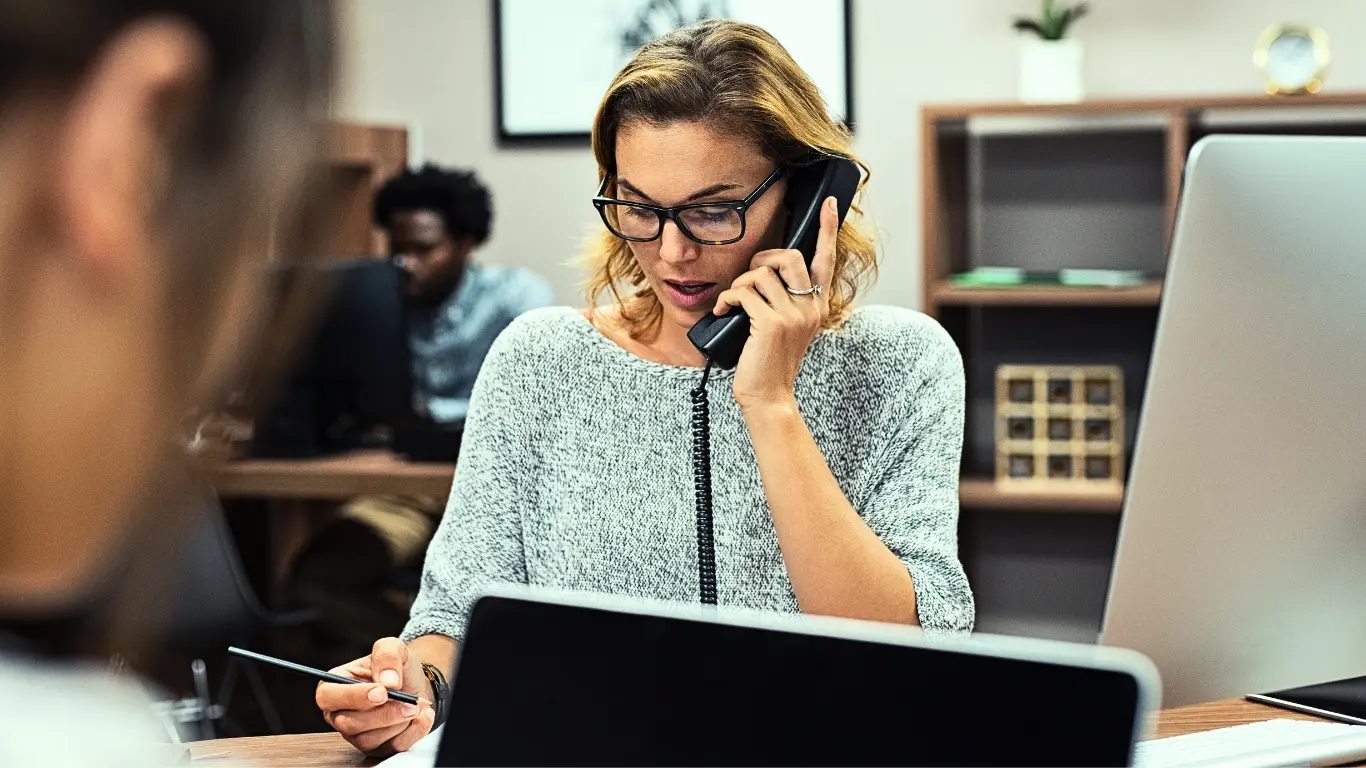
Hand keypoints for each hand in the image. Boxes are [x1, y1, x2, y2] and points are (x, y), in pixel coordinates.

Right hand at [316, 637, 434, 756]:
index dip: (353, 696)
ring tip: (416, 705)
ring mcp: (356, 733)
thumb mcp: (392, 647)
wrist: (415, 683)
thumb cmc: (396, 667)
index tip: (382, 692)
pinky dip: (413, 731)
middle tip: (409, 703)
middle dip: (383, 714)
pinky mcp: (376, 747)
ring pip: (370, 739)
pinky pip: (391, 748)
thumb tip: (388, 682)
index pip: (327, 696)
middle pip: (348, 723)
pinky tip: (423, 716)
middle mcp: (340, 712)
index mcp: (334, 685)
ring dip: (399, 722)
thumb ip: (386, 655)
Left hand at [713, 195, 836, 412]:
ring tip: (733, 303)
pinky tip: (721, 312)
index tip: (829, 204)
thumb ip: (786, 301)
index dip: (827, 230)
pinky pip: (743, 292)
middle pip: (789, 257)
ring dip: (740, 284)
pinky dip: (726, 298)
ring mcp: (793, 316)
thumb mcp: (788, 329)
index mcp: (818, 307)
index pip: (827, 261)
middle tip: (748, 279)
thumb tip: (764, 273)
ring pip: (761, 273)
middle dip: (761, 259)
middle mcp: (811, 308)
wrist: (768, 397)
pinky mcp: (771, 323)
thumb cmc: (770, 362)